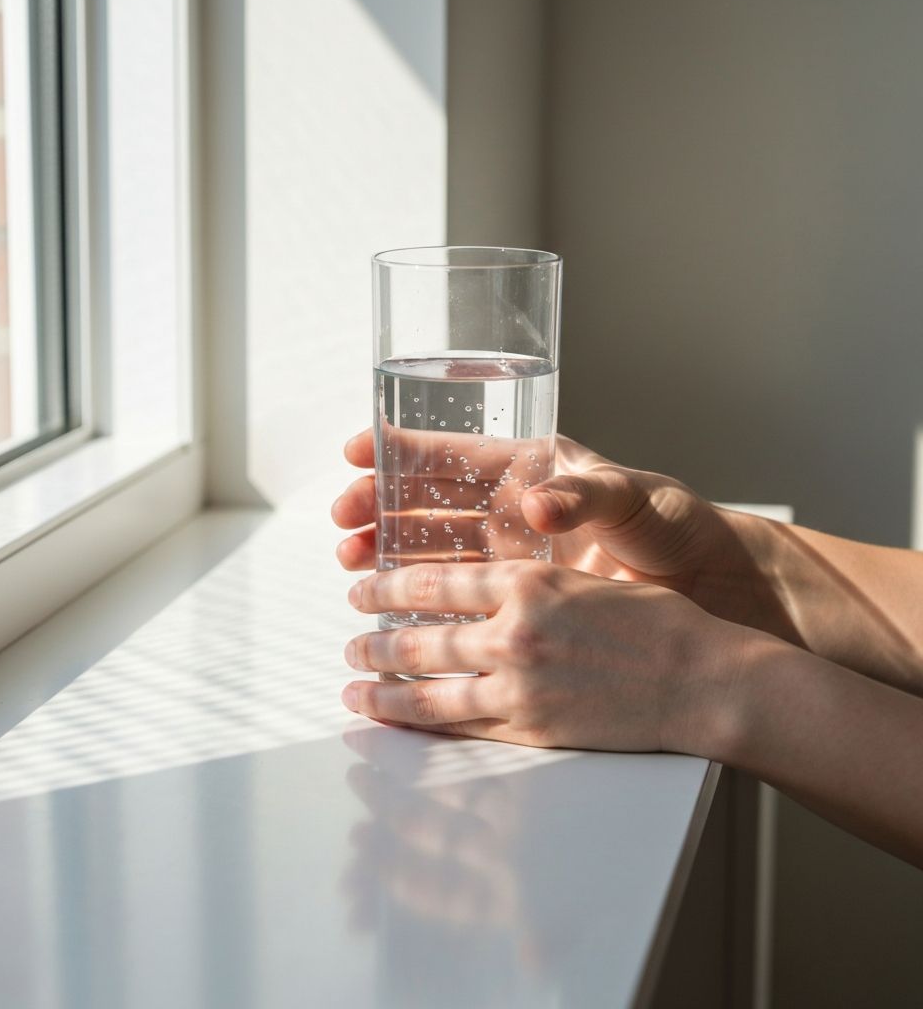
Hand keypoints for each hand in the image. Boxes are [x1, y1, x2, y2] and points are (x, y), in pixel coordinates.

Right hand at [331, 429, 781, 633]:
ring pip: (431, 546)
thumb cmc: (673, 523)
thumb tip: (534, 503)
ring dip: (387, 549)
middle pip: (427, 499)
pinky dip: (419, 593)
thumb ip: (583, 494)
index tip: (356, 449)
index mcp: (531, 467)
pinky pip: (455, 590)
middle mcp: (509, 506)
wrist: (706, 584)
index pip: (452, 450)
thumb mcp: (631, 497)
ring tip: (351, 561)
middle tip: (343, 519)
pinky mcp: (514, 594)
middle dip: (379, 504)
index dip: (400, 447)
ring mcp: (508, 552)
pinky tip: (390, 602)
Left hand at [341, 560, 742, 753]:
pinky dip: (421, 723)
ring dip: (382, 688)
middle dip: (373, 639)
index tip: (363, 591)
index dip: (387, 587)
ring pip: (428, 687)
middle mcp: (514, 629)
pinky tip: (399, 720)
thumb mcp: (586, 581)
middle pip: (419, 635)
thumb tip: (477, 594)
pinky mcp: (531, 728)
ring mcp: (519, 683)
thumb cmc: (658, 624)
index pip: (434, 581)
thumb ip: (528, 587)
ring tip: (353, 688)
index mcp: (529, 581)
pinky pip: (461, 727)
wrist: (702, 679)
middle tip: (348, 642)